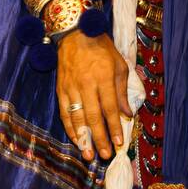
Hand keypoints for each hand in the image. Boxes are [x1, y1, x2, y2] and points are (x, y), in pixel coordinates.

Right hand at [55, 31, 131, 161]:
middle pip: (93, 117)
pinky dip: (69, 127)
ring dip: (83, 138)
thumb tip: (127, 115)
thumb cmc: (102, 49)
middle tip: (105, 155)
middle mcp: (86, 84)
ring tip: (88, 154)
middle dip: (99, 138)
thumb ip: (122, 92)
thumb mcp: (119, 66)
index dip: (114, 127)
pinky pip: (64, 112)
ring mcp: (71, 88)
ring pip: (76, 118)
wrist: (75, 33)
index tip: (118, 143)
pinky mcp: (60, 89)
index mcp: (103, 78)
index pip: (110, 108)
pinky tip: (76, 139)